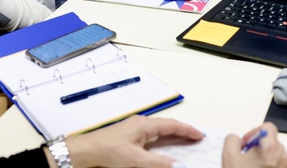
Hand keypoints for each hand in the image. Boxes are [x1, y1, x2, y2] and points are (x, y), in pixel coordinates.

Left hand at [62, 115, 203, 167]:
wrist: (87, 150)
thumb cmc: (107, 150)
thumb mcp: (136, 160)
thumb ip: (158, 163)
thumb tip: (177, 164)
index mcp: (144, 124)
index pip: (172, 125)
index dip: (187, 130)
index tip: (199, 135)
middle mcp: (140, 124)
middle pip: (167, 126)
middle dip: (182, 132)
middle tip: (196, 139)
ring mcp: (135, 129)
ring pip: (159, 131)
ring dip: (172, 136)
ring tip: (185, 142)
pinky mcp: (130, 136)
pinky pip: (151, 136)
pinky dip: (162, 141)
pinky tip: (164, 148)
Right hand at [222, 123, 286, 167]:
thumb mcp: (229, 156)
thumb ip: (232, 139)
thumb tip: (236, 139)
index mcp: (271, 147)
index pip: (269, 127)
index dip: (255, 131)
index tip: (247, 142)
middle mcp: (283, 157)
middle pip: (271, 141)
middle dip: (258, 146)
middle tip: (246, 157)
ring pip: (275, 155)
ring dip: (264, 157)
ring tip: (251, 166)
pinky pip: (279, 165)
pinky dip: (270, 166)